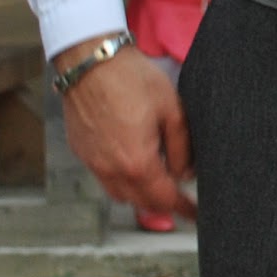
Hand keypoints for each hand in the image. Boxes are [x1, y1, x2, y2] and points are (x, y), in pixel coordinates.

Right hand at [55, 45, 195, 219]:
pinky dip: (121, 179)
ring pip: (119, 194)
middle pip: (141, 202)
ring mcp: (93, 163)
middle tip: (180, 198)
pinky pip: (104, 177)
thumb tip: (186, 172)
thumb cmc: (131, 79)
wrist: (91, 62)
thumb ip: (181, 146)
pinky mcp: (81, 152)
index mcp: (136, 162)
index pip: (164, 198)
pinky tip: (132, 161)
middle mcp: (111, 170)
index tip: (195, 215)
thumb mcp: (171, 108)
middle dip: (162, 204)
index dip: (183, 209)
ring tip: (158, 180)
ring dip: (140, 194)